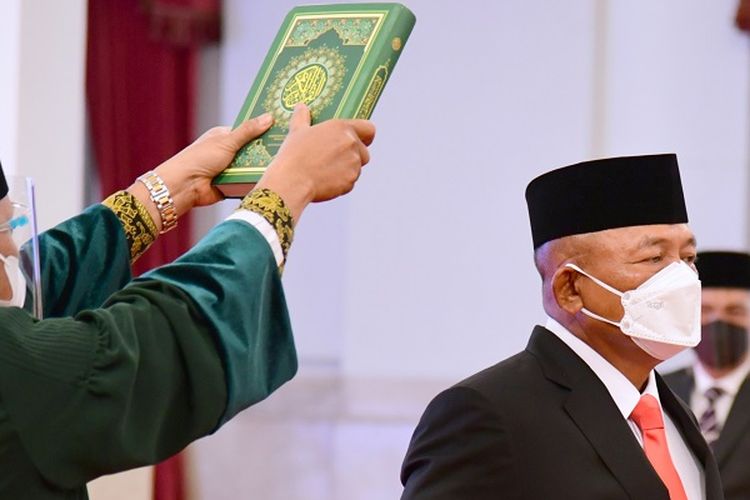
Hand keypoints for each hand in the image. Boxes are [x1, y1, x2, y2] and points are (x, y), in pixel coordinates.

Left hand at [127, 113, 273, 229]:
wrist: (185, 186)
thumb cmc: (199, 158)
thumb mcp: (227, 141)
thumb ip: (248, 131)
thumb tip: (268, 117)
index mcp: (224, 136)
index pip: (248, 131)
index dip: (263, 131)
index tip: (281, 130)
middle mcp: (227, 152)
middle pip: (252, 150)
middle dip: (265, 151)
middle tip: (286, 148)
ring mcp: (230, 169)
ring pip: (251, 167)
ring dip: (260, 168)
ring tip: (284, 164)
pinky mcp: (232, 184)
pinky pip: (247, 182)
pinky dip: (254, 181)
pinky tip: (271, 179)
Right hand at [256, 103, 375, 222]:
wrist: (292, 181)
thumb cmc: (294, 155)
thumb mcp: (296, 131)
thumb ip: (302, 117)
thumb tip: (301, 107)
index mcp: (342, 128)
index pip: (369, 129)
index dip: (366, 136)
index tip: (361, 140)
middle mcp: (352, 144)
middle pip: (364, 152)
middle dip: (353, 157)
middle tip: (334, 159)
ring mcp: (354, 164)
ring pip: (357, 169)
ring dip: (347, 170)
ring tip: (325, 171)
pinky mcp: (351, 181)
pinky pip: (350, 182)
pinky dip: (341, 183)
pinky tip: (324, 181)